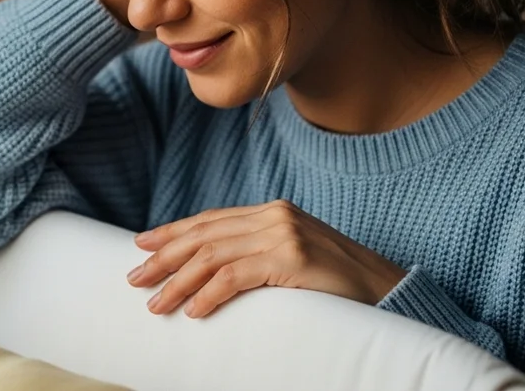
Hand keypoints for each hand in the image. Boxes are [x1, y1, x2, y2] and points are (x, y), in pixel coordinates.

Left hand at [127, 200, 406, 317]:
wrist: (390, 293)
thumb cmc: (339, 286)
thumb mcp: (293, 260)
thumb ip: (258, 255)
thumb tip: (210, 273)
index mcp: (273, 212)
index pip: (211, 220)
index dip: (174, 232)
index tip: (142, 246)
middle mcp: (274, 216)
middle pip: (204, 235)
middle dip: (164, 258)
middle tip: (134, 279)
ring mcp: (283, 234)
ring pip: (213, 256)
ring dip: (178, 282)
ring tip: (156, 304)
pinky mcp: (291, 258)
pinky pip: (236, 277)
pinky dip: (209, 295)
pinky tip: (194, 311)